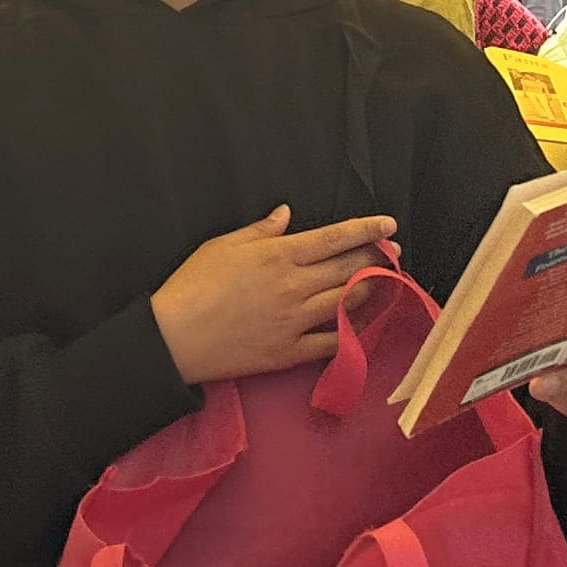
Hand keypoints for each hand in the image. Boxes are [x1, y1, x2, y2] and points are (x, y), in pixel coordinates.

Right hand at [153, 209, 391, 381]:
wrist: (174, 338)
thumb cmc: (192, 285)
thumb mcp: (222, 246)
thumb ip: (260, 230)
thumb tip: (286, 214)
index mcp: (279, 255)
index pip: (335, 238)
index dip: (366, 230)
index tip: (389, 226)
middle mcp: (294, 286)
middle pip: (348, 267)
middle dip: (376, 257)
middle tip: (393, 252)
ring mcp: (295, 321)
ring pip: (347, 302)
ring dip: (370, 288)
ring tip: (382, 280)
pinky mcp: (289, 352)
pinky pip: (331, 342)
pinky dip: (352, 331)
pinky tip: (363, 323)